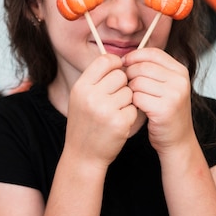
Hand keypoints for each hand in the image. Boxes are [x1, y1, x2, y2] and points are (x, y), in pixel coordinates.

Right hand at [65, 54, 136, 168]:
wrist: (83, 155)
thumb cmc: (85, 124)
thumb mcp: (81, 97)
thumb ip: (96, 79)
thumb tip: (120, 60)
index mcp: (81, 86)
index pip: (105, 60)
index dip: (115, 64)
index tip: (117, 72)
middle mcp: (91, 96)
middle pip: (121, 75)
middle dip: (123, 84)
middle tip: (115, 97)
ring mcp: (105, 110)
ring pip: (130, 91)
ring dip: (128, 100)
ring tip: (116, 111)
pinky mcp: (119, 122)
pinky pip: (134, 108)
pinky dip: (130, 115)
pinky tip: (120, 123)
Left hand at [123, 48, 194, 153]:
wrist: (177, 140)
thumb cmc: (166, 112)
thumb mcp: (165, 86)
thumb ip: (152, 70)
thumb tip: (125, 57)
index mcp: (180, 71)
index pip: (152, 53)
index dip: (135, 56)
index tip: (124, 63)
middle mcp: (180, 80)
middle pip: (142, 67)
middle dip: (129, 75)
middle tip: (127, 85)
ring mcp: (174, 95)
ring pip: (137, 82)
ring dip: (130, 90)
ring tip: (134, 98)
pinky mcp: (164, 109)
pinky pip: (137, 97)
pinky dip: (133, 102)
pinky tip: (137, 107)